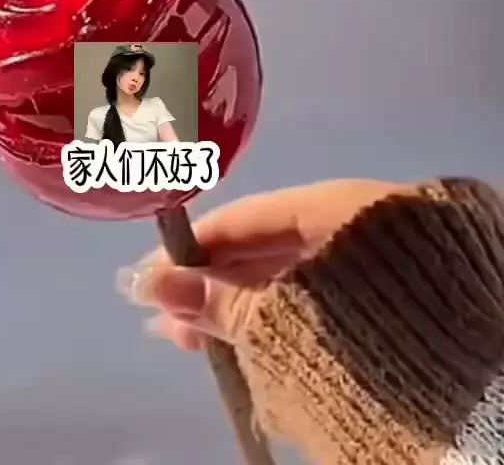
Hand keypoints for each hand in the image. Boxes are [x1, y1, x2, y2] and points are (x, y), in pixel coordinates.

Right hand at [116, 179, 416, 349]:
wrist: (485, 416)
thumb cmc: (380, 346)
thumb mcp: (291, 323)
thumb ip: (220, 302)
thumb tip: (151, 285)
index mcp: (353, 207)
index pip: (256, 215)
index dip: (200, 242)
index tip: (156, 269)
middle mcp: (370, 228)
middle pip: (271, 250)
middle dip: (214, 283)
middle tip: (163, 313)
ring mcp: (386, 270)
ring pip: (293, 281)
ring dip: (238, 308)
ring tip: (187, 337)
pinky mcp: (395, 310)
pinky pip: (319, 305)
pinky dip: (278, 323)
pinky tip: (237, 344)